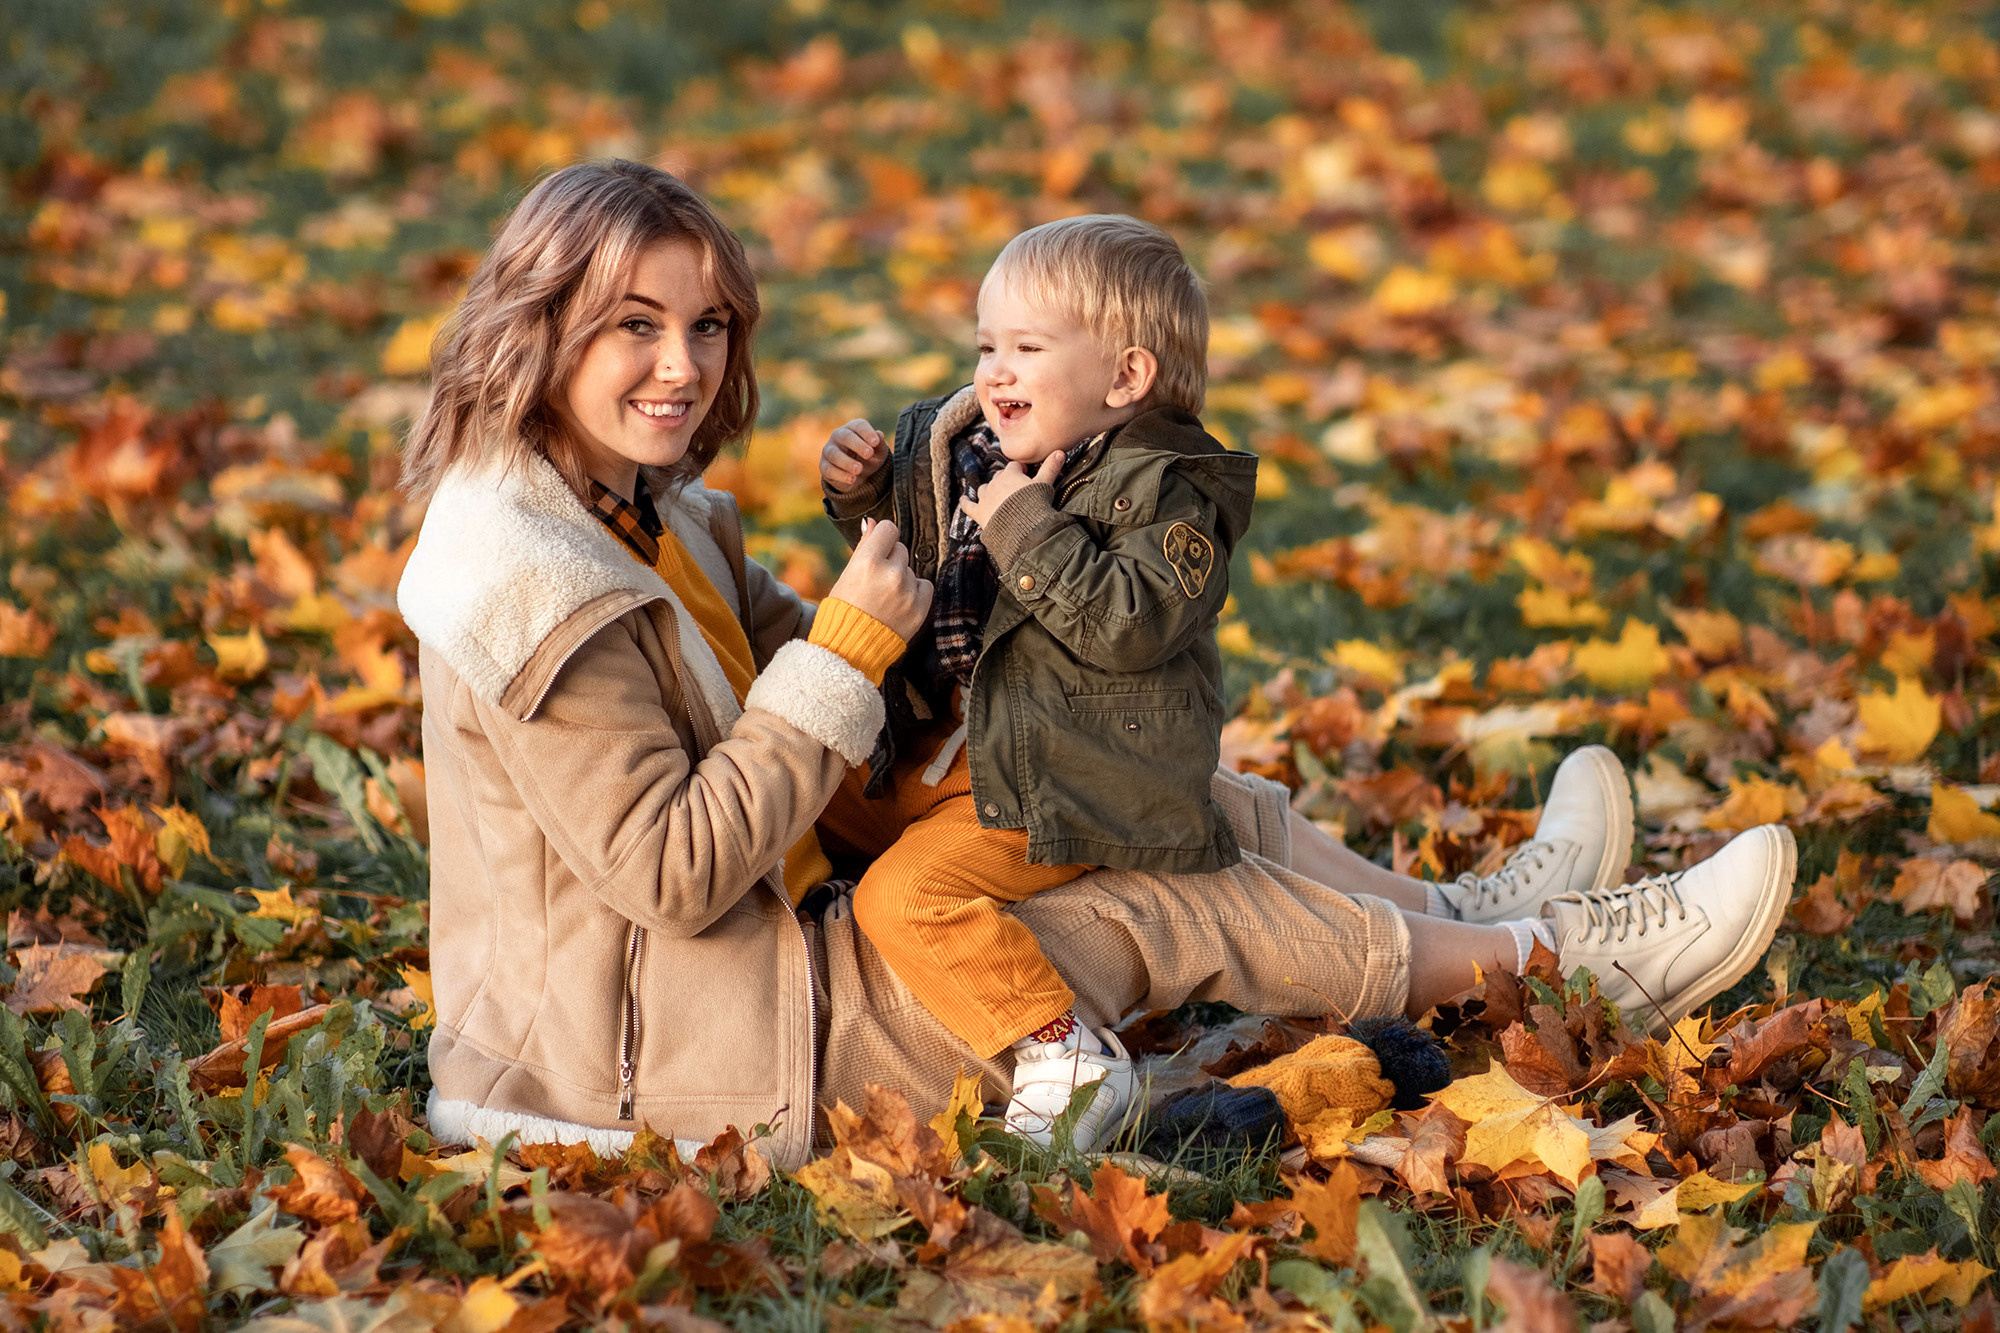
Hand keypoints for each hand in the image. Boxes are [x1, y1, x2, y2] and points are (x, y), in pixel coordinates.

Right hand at [820, 418, 887, 493]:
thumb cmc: (869, 459)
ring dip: (847, 462)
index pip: (859, 426)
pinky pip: (829, 469)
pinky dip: (841, 475)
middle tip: (869, 454)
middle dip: (857, 445)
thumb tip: (879, 434)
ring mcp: (829, 450)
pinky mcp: (824, 466)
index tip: (876, 442)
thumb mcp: (879, 453)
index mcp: (854, 428)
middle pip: (845, 436)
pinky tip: (852, 479)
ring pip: (834, 453)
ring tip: (859, 470)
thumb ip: (880, 445)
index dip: (867, 433)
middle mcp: (838, 436)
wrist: (859, 477)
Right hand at [825, 518, 932, 641]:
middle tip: (876, 580)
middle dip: (890, 559)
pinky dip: (915, 591)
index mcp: (868, 562)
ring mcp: (907, 591)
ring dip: (901, 577)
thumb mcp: (847, 575)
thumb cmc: (844, 611)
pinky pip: (925, 585)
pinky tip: (899, 602)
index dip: (882, 538)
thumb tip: (872, 522)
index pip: (888, 529)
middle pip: (900, 548)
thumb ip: (864, 546)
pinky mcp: (920, 607)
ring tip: (885, 596)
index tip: (878, 548)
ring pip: (911, 568)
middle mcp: (890, 573)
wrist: (851, 650)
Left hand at [958, 450, 1062, 527]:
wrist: (1022, 527)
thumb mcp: (1045, 484)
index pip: (1014, 466)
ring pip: (984, 489)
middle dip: (1005, 481)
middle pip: (998, 477)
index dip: (1020, 470)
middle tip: (1014, 488)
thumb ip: (1051, 467)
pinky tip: (962, 500)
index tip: (1025, 474)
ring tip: (994, 495)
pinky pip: (968, 506)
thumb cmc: (1034, 503)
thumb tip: (1060, 451)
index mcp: (1010, 474)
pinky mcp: (979, 513)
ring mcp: (985, 498)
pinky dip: (965, 503)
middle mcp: (995, 483)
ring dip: (989, 490)